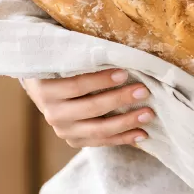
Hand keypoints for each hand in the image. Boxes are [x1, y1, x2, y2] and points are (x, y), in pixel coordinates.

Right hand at [20, 69, 154, 147]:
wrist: (45, 88)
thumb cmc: (62, 66)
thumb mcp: (65, 58)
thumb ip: (84, 57)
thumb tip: (117, 51)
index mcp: (46, 90)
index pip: (77, 86)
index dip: (101, 80)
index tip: (125, 73)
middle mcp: (53, 113)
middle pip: (91, 108)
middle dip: (120, 99)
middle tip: (144, 91)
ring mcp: (64, 130)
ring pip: (98, 130)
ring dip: (126, 122)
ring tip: (148, 114)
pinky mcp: (75, 141)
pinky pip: (102, 142)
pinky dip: (123, 139)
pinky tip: (142, 134)